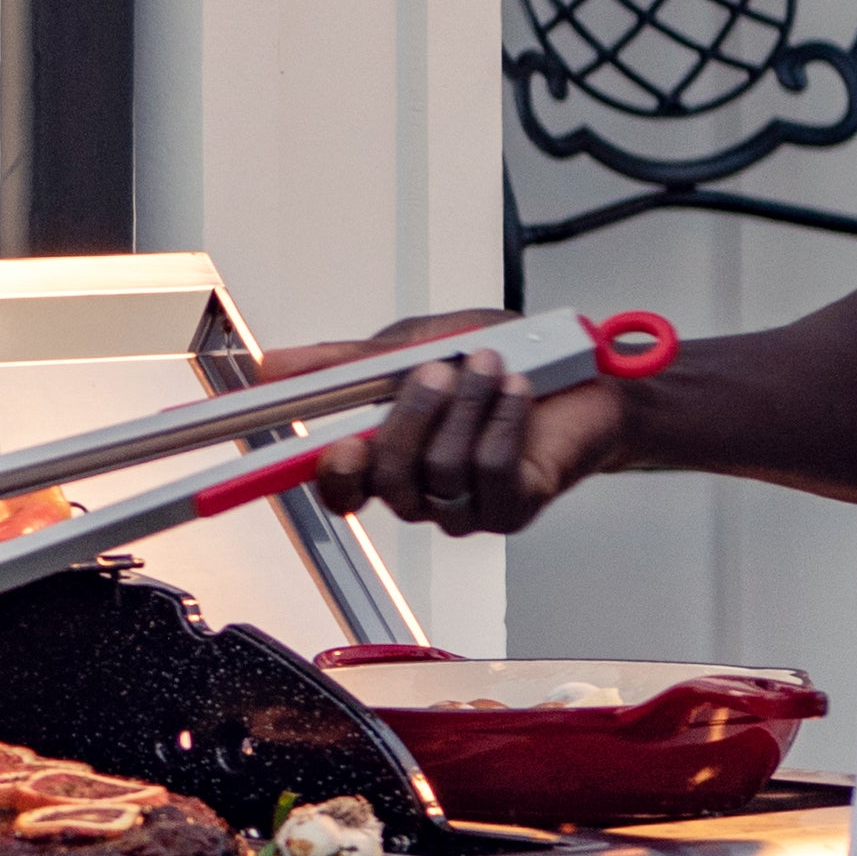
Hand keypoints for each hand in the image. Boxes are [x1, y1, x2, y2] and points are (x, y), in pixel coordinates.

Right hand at [295, 311, 635, 536]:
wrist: (585, 374)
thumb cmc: (499, 361)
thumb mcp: (413, 346)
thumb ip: (346, 364)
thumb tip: (271, 365)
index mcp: (387, 456)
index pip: (339, 488)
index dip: (329, 474)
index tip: (329, 447)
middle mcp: (419, 491)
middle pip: (385, 481)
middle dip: (410, 418)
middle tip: (437, 370)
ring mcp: (465, 507)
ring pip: (439, 473)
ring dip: (466, 409)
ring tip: (490, 364)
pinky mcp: (510, 509)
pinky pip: (489, 475)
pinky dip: (501, 422)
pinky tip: (516, 391)